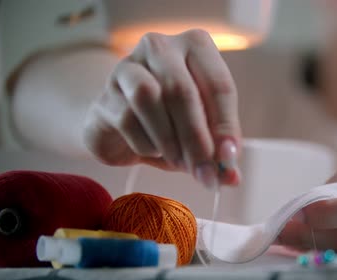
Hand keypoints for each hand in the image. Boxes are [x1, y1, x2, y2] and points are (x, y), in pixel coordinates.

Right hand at [83, 29, 240, 188]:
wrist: (122, 130)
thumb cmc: (172, 123)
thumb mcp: (203, 135)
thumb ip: (219, 153)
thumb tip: (231, 177)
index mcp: (196, 47)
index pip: (218, 84)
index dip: (226, 125)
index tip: (229, 158)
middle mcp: (161, 47)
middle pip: (181, 90)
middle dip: (196, 138)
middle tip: (205, 172)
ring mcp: (127, 66)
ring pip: (148, 97)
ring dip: (168, 139)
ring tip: (179, 161)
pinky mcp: (105, 93)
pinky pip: (126, 119)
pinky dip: (146, 144)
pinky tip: (154, 150)